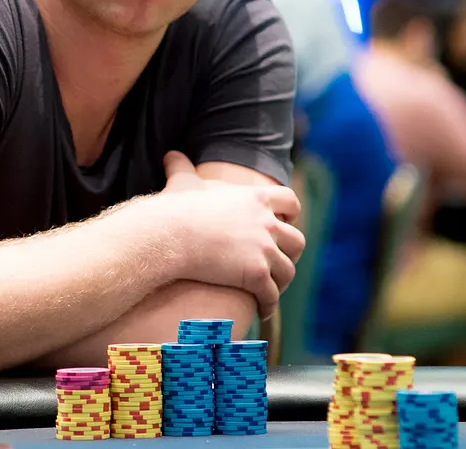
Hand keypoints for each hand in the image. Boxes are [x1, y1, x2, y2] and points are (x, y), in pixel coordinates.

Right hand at [151, 152, 304, 318]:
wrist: (169, 235)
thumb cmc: (175, 209)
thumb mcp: (183, 183)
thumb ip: (181, 168)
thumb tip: (170, 154)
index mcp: (255, 198)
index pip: (290, 201)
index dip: (290, 213)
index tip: (285, 221)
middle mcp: (267, 223)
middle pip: (296, 240)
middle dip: (289, 252)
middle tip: (277, 260)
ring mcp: (264, 250)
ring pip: (287, 271)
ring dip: (280, 281)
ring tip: (269, 289)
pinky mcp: (255, 275)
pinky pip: (270, 295)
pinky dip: (268, 304)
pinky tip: (261, 310)